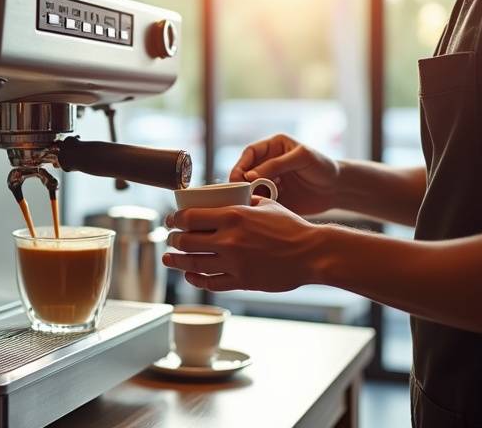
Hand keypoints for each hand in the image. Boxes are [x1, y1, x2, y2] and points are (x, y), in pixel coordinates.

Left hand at [162, 197, 322, 291]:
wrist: (313, 253)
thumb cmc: (292, 227)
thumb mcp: (265, 205)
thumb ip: (243, 202)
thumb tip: (227, 200)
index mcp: (233, 216)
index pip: (190, 217)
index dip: (175, 219)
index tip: (171, 220)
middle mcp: (229, 240)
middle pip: (186, 241)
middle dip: (174, 239)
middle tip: (171, 238)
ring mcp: (234, 263)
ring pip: (194, 263)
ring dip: (177, 261)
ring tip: (169, 258)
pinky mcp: (242, 281)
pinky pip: (211, 282)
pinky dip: (197, 279)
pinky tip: (190, 275)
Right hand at [230, 134, 339, 215]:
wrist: (338, 189)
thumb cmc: (323, 167)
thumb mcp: (301, 158)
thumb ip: (276, 164)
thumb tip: (249, 176)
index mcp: (274, 147)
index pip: (250, 153)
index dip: (242, 164)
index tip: (240, 177)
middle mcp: (269, 163)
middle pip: (245, 170)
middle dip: (242, 181)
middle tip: (243, 191)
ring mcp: (270, 181)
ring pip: (250, 186)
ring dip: (250, 193)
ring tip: (259, 197)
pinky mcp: (274, 197)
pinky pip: (259, 200)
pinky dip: (258, 203)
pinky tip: (267, 204)